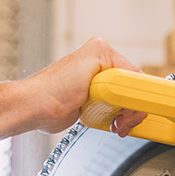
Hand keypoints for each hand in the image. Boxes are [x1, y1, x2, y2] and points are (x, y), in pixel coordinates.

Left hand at [17, 38, 144, 135]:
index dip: (138, 94)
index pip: (135, 74)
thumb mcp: (94, 67)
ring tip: (117, 124)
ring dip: (125, 116)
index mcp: (102, 51)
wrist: (36, 108)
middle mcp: (101, 66)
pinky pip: (115, 110)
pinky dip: (117, 119)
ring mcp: (98, 85)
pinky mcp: (93, 101)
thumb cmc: (54, 87)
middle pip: (132, 89)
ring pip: (126, 102)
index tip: (136, 109)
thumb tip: (138, 81)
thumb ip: (120, 70)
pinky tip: (112, 124)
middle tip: (124, 120)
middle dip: (131, 108)